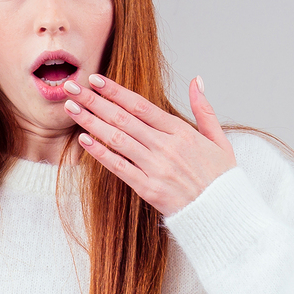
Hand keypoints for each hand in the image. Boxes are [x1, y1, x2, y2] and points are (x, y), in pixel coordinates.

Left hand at [66, 75, 236, 215]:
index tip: (96, 79)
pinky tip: (84, 140)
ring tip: (71, 108)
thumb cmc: (221, 178)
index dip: (116, 91)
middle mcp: (166, 147)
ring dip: (91, 122)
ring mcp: (156, 168)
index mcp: (181, 132)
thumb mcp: (219, 140)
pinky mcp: (148, 189)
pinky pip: (119, 167)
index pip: (141, 106)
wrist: (223, 214)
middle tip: (72, 87)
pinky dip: (100, 153)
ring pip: (117, 139)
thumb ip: (204, 109)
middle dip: (94, 101)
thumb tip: (197, 80)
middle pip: (123, 118)